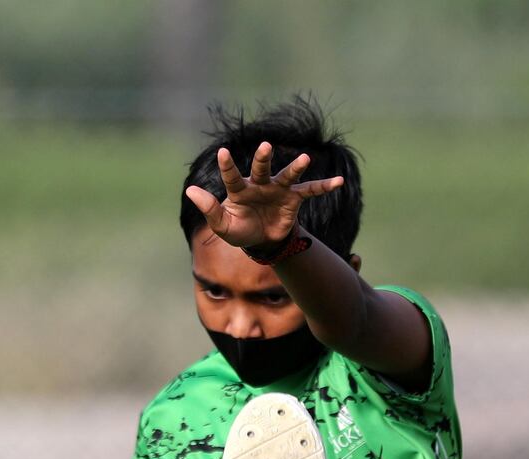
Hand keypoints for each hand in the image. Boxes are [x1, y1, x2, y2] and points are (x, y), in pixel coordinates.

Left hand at [185, 142, 343, 249]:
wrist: (263, 240)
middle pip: (261, 168)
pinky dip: (324, 186)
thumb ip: (210, 209)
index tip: (223, 152)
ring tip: (305, 159)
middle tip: (265, 147)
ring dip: (296, 167)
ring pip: (287, 175)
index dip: (228, 166)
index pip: (232, 176)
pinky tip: (338, 182)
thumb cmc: (240, 230)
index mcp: (240, 190)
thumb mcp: (223, 226)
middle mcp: (259, 184)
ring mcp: (278, 189)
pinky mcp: (294, 198)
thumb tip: (190, 190)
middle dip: (263, 158)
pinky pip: (310, 190)